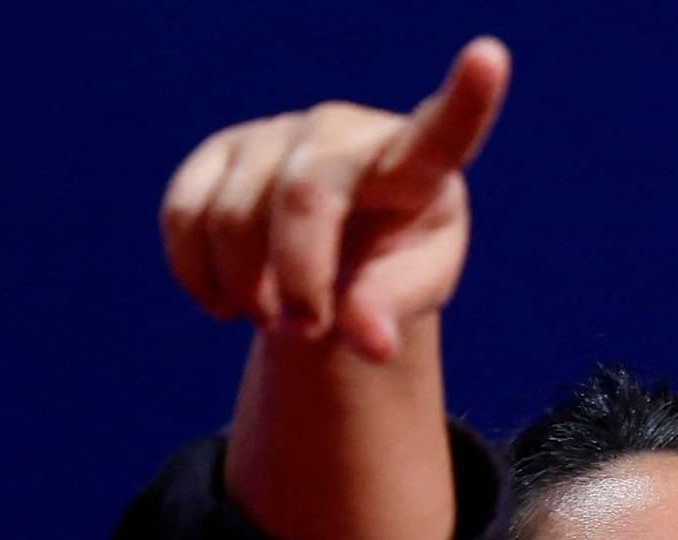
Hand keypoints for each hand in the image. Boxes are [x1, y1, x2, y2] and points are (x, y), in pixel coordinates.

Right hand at [162, 37, 511, 364]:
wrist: (335, 248)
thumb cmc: (393, 262)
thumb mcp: (410, 289)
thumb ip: (391, 310)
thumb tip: (368, 344)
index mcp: (417, 164)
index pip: (445, 132)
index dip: (469, 97)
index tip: (490, 57)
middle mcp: (345, 131)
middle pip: (305, 196)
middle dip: (298, 277)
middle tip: (304, 331)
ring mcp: (277, 133)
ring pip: (234, 214)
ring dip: (247, 288)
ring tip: (276, 322)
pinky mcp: (221, 150)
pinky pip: (186, 212)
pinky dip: (196, 273)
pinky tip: (224, 306)